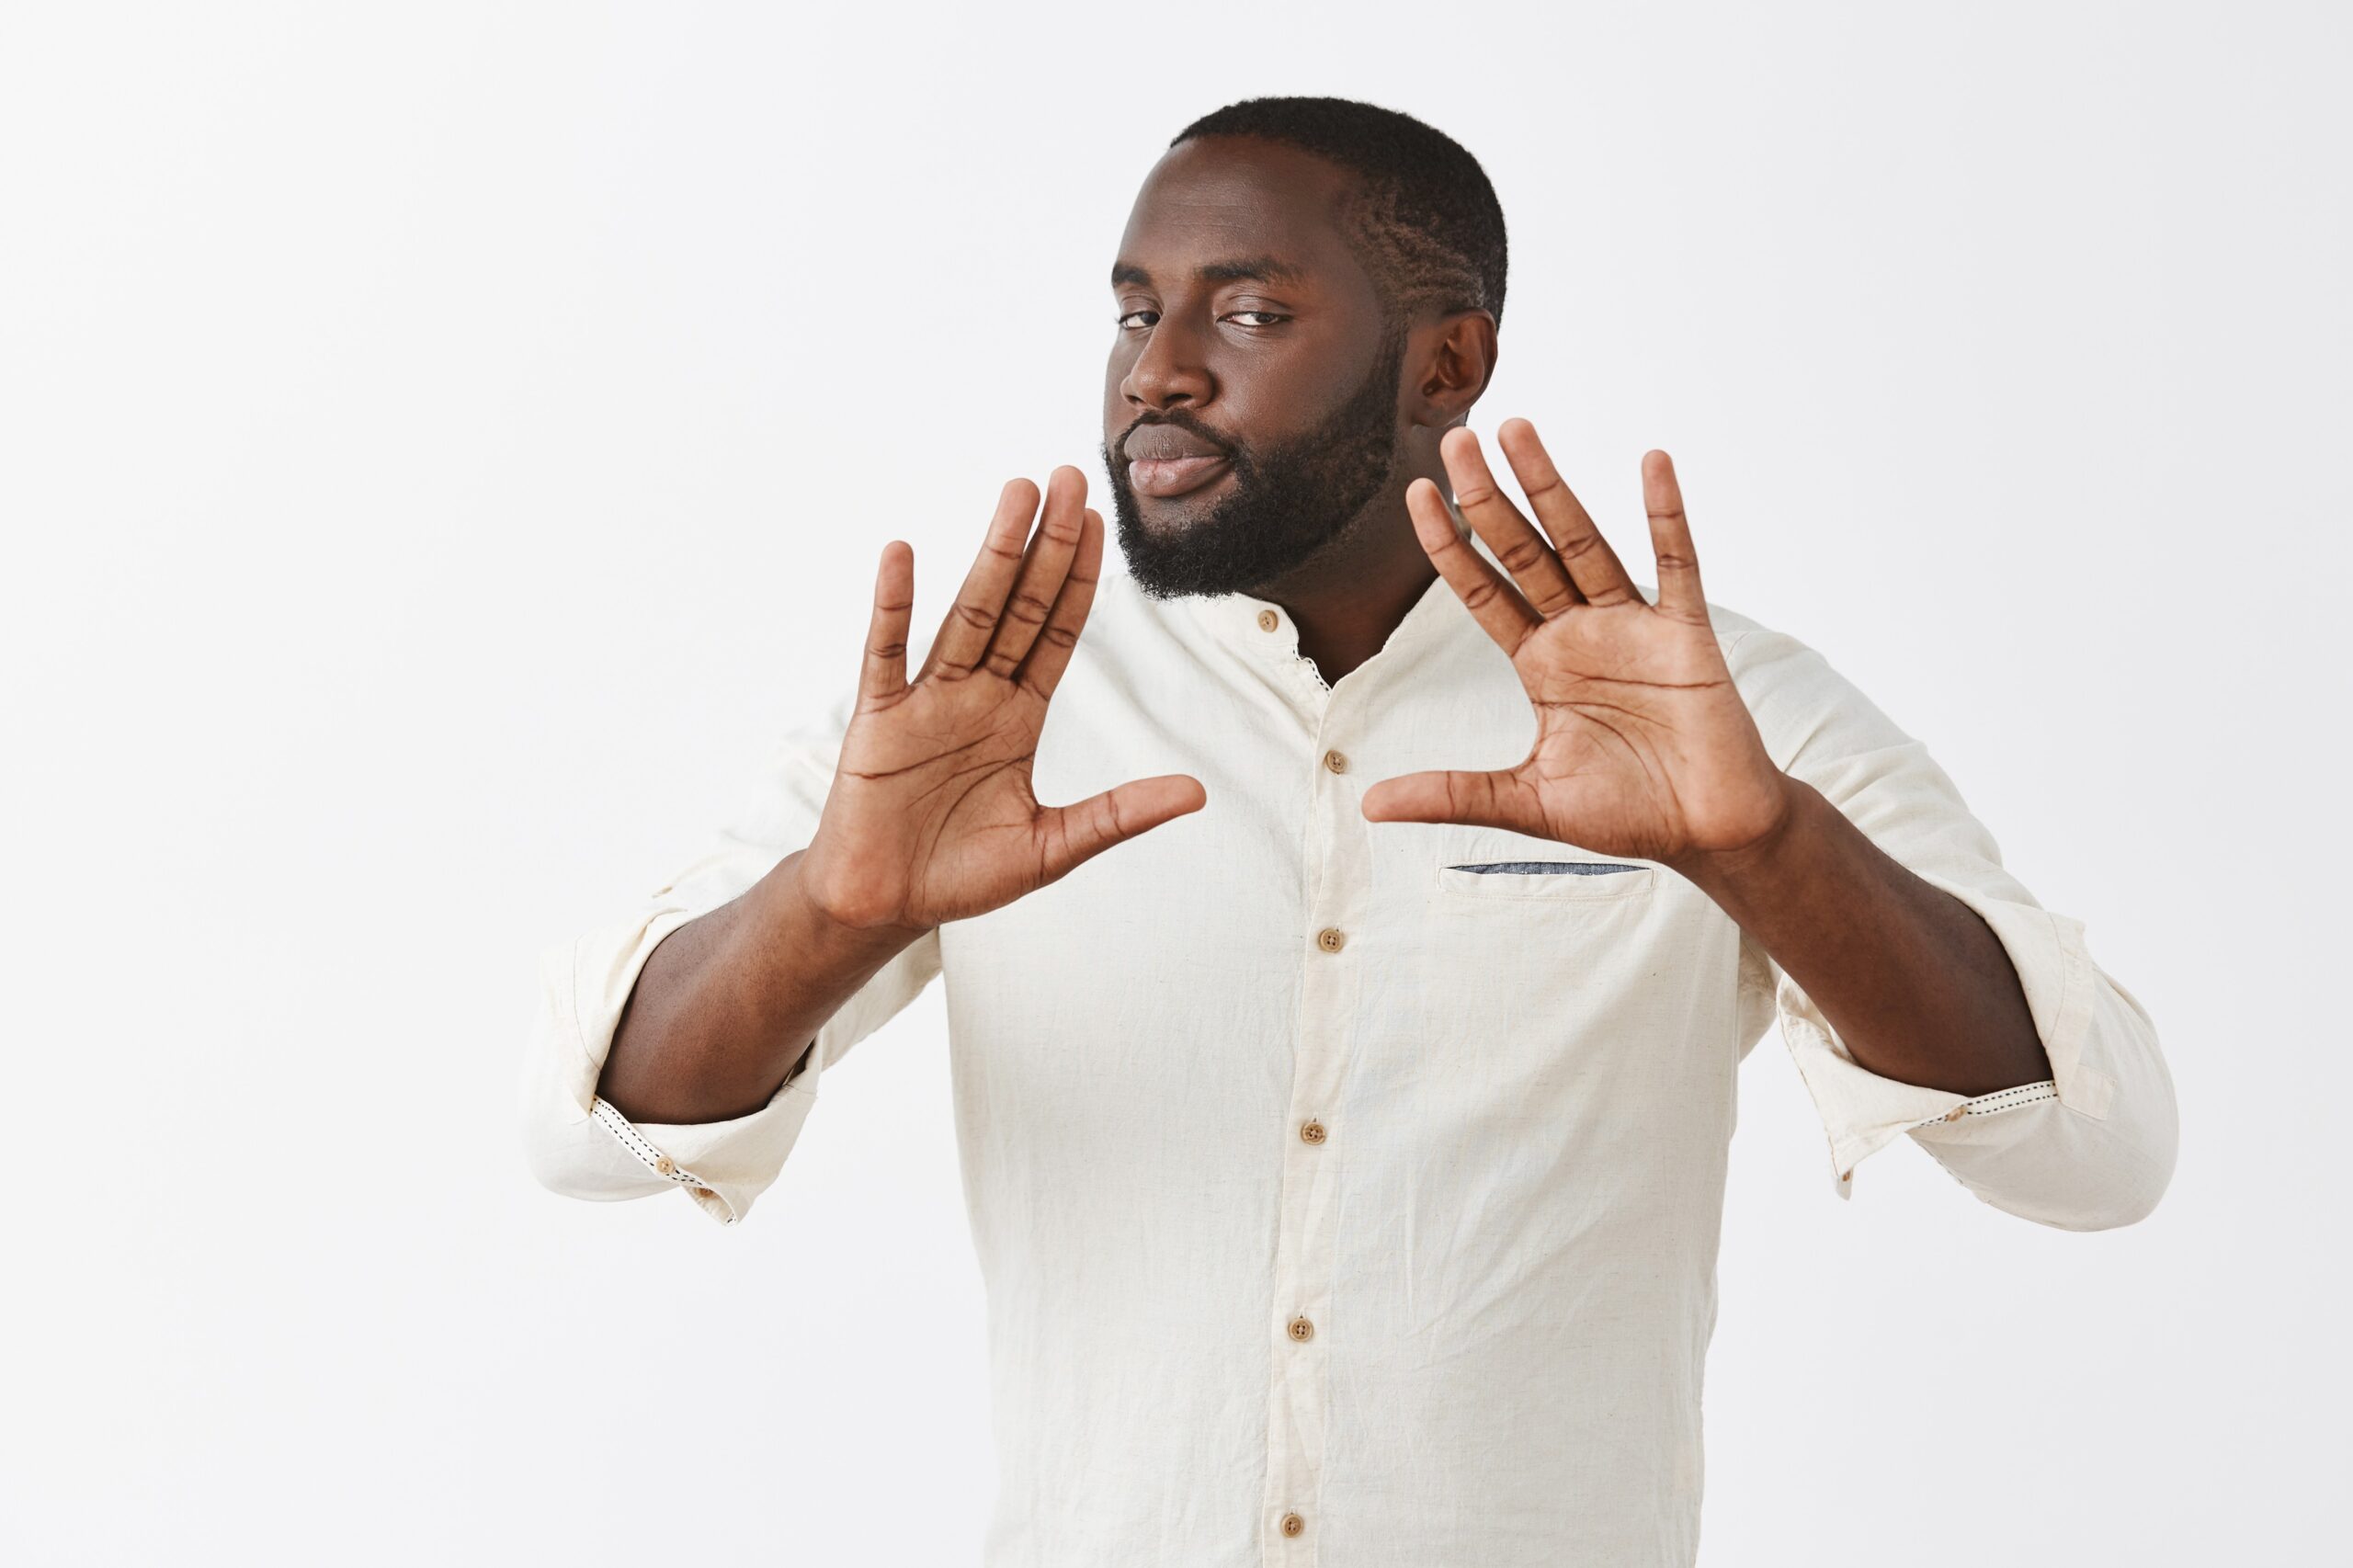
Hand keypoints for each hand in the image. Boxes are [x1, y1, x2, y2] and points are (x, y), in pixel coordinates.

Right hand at [796, 466, 1205, 929]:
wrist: (884, 904)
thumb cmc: (962, 874)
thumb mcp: (1053, 847)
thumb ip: (1118, 815)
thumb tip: (1196, 794)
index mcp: (1019, 716)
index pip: (1058, 633)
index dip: (1081, 579)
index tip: (1103, 522)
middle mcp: (977, 694)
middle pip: (1020, 605)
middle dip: (1049, 544)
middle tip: (1071, 476)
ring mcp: (927, 700)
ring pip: (967, 613)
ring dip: (993, 554)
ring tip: (1018, 495)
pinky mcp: (879, 720)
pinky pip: (886, 653)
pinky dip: (892, 605)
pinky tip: (901, 553)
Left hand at [1360, 420, 1791, 872]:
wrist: (1707, 833)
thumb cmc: (1627, 812)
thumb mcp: (1525, 802)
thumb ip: (1453, 793)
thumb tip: (1371, 805)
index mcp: (1541, 665)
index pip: (1484, 593)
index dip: (1449, 546)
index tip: (1417, 493)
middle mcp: (1581, 634)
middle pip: (1524, 552)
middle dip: (1488, 498)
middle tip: (1457, 439)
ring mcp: (1633, 627)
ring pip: (1583, 544)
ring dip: (1552, 488)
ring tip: (1519, 429)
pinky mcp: (1686, 635)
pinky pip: (1676, 565)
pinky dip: (1665, 516)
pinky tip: (1651, 464)